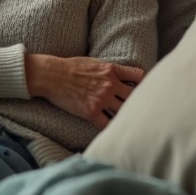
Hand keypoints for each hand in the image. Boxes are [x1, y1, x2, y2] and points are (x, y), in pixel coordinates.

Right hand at [25, 54, 144, 128]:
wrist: (52, 75)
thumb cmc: (70, 67)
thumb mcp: (95, 62)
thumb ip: (110, 70)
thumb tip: (120, 76)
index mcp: (112, 70)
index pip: (139, 76)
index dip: (143, 84)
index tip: (143, 90)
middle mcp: (110, 85)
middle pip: (135, 97)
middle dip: (138, 103)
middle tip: (140, 110)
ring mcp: (102, 99)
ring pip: (123, 112)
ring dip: (126, 117)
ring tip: (129, 124)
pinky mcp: (91, 112)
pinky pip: (107, 125)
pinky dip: (111, 129)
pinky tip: (114, 132)